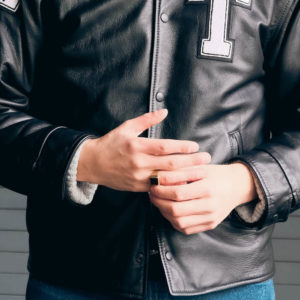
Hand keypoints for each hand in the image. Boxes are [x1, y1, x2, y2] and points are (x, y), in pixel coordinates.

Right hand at [77, 108, 210, 192]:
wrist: (93, 164)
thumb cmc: (111, 143)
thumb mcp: (127, 127)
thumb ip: (146, 120)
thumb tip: (164, 111)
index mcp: (137, 146)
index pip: (164, 147)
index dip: (181, 147)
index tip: (195, 146)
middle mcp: (139, 163)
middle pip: (170, 164)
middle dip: (191, 162)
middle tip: (207, 159)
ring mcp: (138, 177)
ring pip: (167, 179)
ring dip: (186, 176)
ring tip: (202, 173)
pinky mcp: (138, 188)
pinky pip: (159, 188)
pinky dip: (173, 186)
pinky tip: (186, 184)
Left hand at [149, 162, 256, 234]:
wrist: (237, 186)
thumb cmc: (216, 174)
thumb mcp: (200, 168)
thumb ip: (180, 172)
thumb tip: (157, 177)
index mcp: (208, 188)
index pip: (178, 193)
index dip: (161, 191)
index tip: (152, 185)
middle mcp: (210, 205)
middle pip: (176, 210)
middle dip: (159, 203)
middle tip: (152, 195)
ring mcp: (210, 217)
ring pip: (179, 222)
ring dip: (164, 213)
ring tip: (159, 202)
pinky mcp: (210, 225)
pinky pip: (186, 229)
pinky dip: (174, 221)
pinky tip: (169, 212)